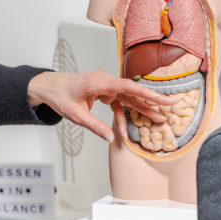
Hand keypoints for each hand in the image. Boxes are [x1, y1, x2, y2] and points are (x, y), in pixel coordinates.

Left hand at [27, 70, 165, 142]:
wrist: (49, 86)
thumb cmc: (60, 96)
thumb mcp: (76, 115)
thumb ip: (95, 126)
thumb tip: (111, 138)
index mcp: (99, 82)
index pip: (128, 87)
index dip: (147, 93)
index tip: (162, 98)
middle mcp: (105, 81)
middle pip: (132, 91)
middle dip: (151, 100)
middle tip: (170, 106)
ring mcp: (105, 85)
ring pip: (127, 97)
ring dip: (141, 109)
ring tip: (158, 119)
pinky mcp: (103, 91)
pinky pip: (117, 103)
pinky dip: (122, 115)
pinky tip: (126, 130)